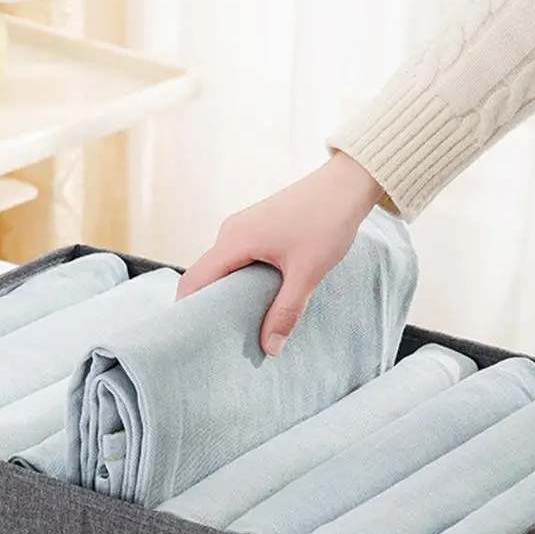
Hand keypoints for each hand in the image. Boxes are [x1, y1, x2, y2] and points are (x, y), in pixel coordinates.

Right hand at [176, 152, 382, 355]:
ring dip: (230, 296)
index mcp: (234, 240)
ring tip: (243, 324)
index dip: (189, 310)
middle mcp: (230, 232)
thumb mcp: (307, 273)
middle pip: (206, 277)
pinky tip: (259, 299)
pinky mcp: (256, 229)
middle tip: (223, 340)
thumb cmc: (326, 221)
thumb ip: (286, 312)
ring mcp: (242, 229)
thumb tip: (270, 348)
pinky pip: (238, 261)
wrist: (345, 184)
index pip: (194, 280)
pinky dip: (242, 282)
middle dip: (211, 308)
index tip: (195, 338)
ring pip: (223, 270)